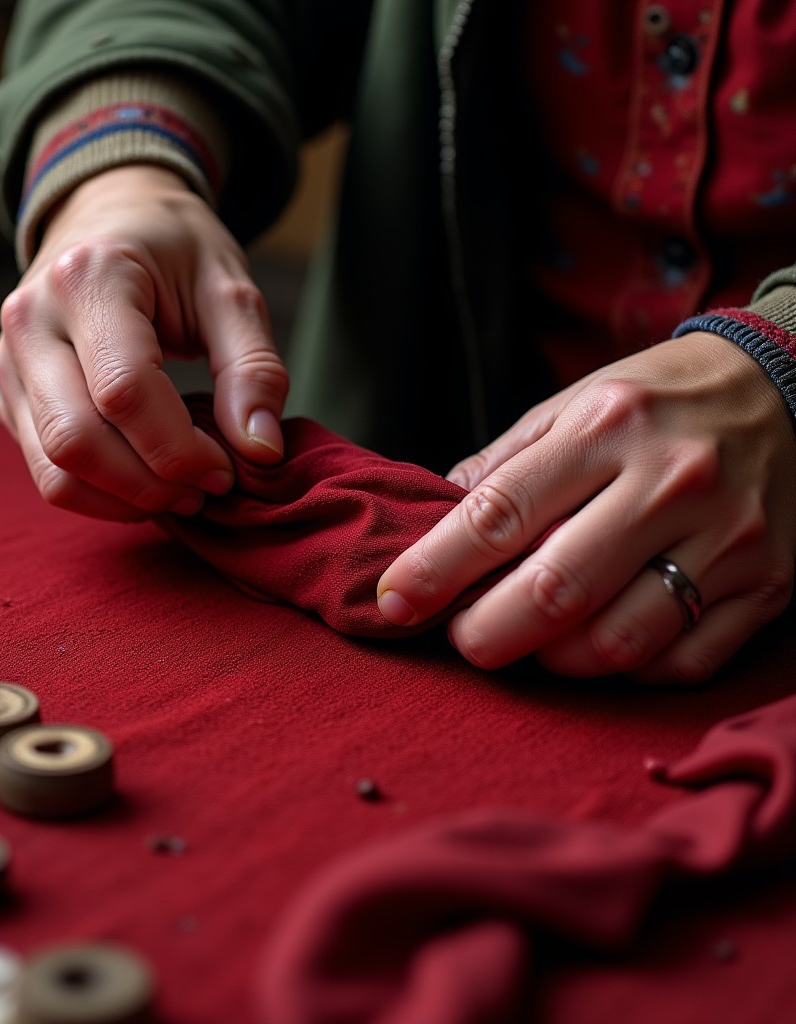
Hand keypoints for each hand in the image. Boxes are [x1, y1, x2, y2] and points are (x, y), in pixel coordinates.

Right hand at [0, 165, 288, 520]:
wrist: (111, 214)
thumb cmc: (176, 249)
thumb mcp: (231, 290)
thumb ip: (253, 370)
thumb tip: (261, 452)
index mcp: (88, 279)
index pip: (124, 392)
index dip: (179, 449)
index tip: (227, 468)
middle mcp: (31, 320)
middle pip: (76, 441)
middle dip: (151, 485)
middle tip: (207, 487)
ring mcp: (11, 362)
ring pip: (54, 470)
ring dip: (125, 500)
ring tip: (180, 491)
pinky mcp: (12, 396)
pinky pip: (47, 473)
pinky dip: (102, 495)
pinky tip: (147, 481)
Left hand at [377, 333, 795, 682]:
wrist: (786, 388)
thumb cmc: (655, 401)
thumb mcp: (570, 404)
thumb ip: (501, 466)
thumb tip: (433, 522)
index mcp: (606, 427)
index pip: (498, 514)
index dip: (434, 569)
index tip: (395, 600)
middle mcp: (672, 481)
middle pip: (556, 591)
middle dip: (487, 633)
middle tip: (463, 639)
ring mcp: (729, 538)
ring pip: (620, 641)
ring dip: (554, 660)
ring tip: (532, 642)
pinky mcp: (770, 584)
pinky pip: (681, 662)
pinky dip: (625, 671)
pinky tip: (601, 643)